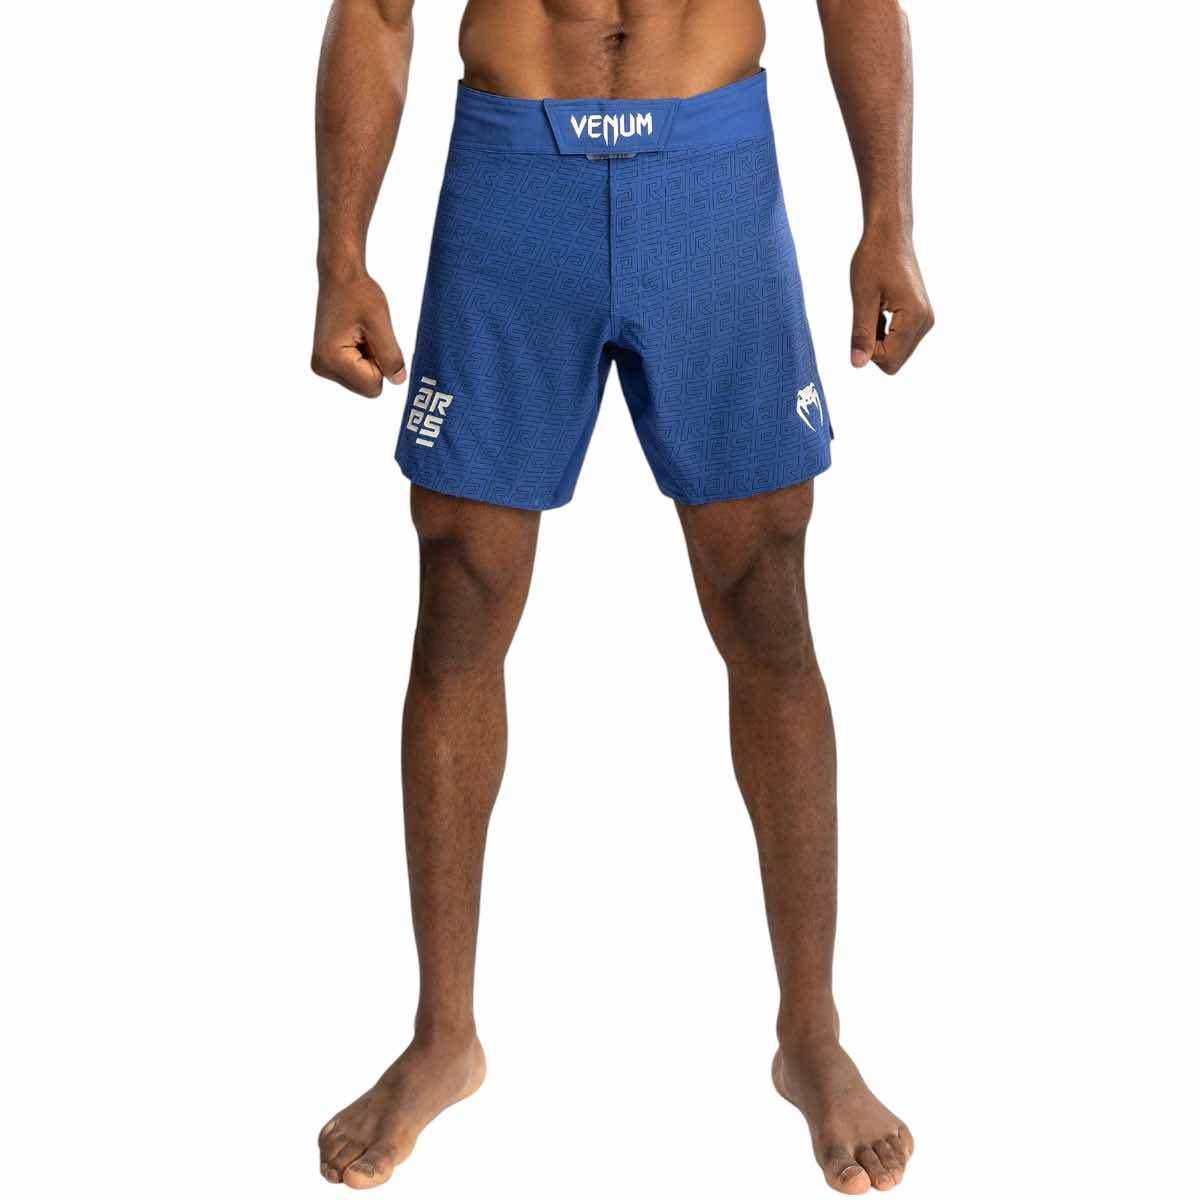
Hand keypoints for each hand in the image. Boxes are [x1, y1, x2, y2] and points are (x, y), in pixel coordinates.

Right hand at [311, 273, 406, 396]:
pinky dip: (363, 357)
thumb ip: (390, 356)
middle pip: (367, 387)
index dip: (383, 365)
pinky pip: (356, 372)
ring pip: (363, 381)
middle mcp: (322, 367)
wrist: (340, 277)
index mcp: (331, 360)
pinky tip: (356, 336)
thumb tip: (398, 381)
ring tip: (361, 333)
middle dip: (375, 363)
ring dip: (370, 359)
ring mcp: (323, 366)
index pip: (372, 387)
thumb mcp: (380, 324)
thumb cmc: (358, 293)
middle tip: (367, 335)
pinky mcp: (327, 361)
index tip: (372, 338)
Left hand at [849, 230, 933, 373]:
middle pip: (894, 361)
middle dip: (874, 347)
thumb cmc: (874, 259)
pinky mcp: (920, 316)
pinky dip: (884, 333)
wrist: (890, 234)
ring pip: (896, 353)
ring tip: (873, 309)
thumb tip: (858, 364)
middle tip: (866, 315)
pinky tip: (879, 310)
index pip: (888, 359)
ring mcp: (925, 319)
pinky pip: (899, 341)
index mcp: (915, 317)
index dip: (866, 349)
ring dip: (878, 339)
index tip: (861, 321)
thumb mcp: (862, 298)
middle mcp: (926, 322)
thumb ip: (861, 333)